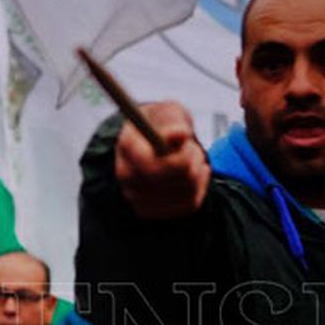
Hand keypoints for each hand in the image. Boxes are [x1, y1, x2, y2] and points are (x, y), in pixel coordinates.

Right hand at [113, 101, 209, 220]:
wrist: (150, 141)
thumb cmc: (161, 124)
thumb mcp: (168, 113)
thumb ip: (173, 122)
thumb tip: (181, 135)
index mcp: (126, 148)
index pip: (153, 167)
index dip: (179, 159)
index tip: (187, 142)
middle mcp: (126, 176)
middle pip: (173, 182)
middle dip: (192, 162)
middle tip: (192, 148)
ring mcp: (135, 197)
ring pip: (185, 193)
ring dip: (197, 174)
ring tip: (191, 160)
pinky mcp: (149, 210)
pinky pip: (189, 205)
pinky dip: (199, 188)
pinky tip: (194, 175)